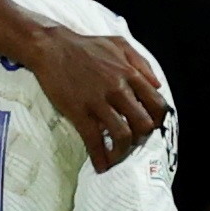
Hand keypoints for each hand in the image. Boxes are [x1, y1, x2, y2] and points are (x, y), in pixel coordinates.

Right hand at [21, 26, 168, 172]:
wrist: (51, 47)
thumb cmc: (85, 46)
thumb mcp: (119, 44)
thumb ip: (142, 63)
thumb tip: (158, 86)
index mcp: (130, 74)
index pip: (157, 104)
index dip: (158, 121)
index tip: (149, 127)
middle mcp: (118, 89)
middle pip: (144, 124)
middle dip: (142, 139)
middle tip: (132, 142)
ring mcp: (98, 102)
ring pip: (123, 135)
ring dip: (123, 152)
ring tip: (116, 156)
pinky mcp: (78, 112)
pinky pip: (94, 140)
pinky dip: (100, 157)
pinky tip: (100, 165)